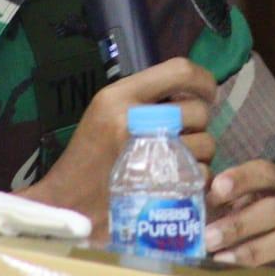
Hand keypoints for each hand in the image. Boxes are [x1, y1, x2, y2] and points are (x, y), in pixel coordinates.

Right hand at [21, 57, 214, 238]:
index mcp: (119, 96)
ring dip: (200, 152)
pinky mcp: (161, 186)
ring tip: (177, 159)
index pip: (179, 70)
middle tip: (185, 134)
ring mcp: (151, 154)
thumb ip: (142, 99)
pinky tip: (177, 180)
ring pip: (206, 143)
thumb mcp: (104, 113)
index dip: (203, 80)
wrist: (67, 205)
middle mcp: (135, 120)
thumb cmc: (88, 158)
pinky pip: (201, 173)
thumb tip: (190, 91)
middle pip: (198, 110)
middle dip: (199, 124)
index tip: (208, 92)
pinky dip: (197, 177)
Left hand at [204, 160, 274, 272]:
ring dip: (251, 250)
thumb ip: (221, 201)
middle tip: (208, 238)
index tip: (215, 190)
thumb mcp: (244, 204)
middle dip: (239, 224)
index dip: (241, 179)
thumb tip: (187, 204)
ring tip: (221, 261)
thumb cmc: (260, 219)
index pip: (267, 172)